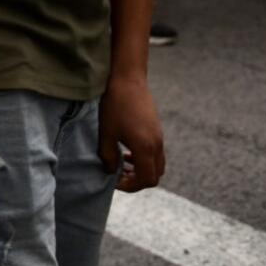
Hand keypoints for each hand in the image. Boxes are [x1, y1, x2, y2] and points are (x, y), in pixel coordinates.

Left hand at [99, 75, 165, 191]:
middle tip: (119, 175)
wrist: (128, 80)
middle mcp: (157, 145)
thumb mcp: (106, 133)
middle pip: (154, 175)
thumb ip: (108, 156)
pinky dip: (144, 158)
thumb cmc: (115, 105)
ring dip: (141, 169)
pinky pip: (156, 153)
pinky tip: (127, 150)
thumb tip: (110, 171)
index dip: (131, 186)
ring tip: (122, 163)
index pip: (146, 180)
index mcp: (145, 148)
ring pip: (157, 165)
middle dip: (137, 180)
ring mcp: (159, 137)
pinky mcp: (157, 130)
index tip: (115, 180)